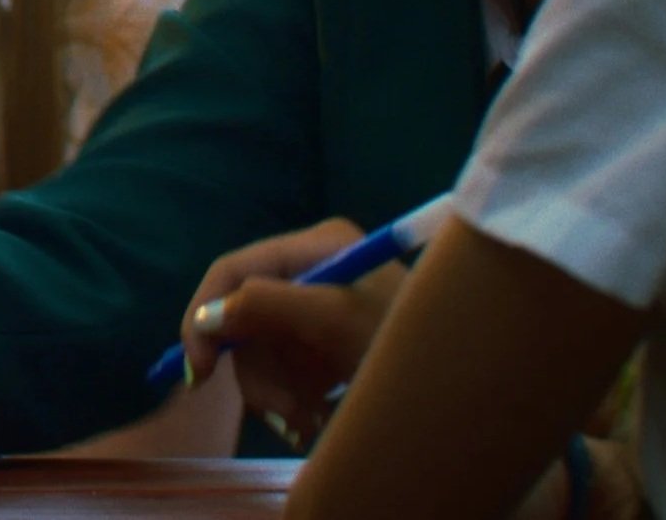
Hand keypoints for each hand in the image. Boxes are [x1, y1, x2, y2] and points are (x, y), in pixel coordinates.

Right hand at [179, 218, 402, 448]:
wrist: (467, 396)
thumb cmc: (404, 344)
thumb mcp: (335, 321)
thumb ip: (265, 306)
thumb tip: (209, 316)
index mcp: (316, 246)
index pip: (233, 270)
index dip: (205, 315)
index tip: (198, 371)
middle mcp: (313, 271)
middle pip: (244, 317)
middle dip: (257, 370)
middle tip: (283, 411)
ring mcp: (319, 309)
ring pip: (260, 351)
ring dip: (276, 392)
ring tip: (310, 418)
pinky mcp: (326, 343)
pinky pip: (282, 368)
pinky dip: (292, 398)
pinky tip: (318, 413)